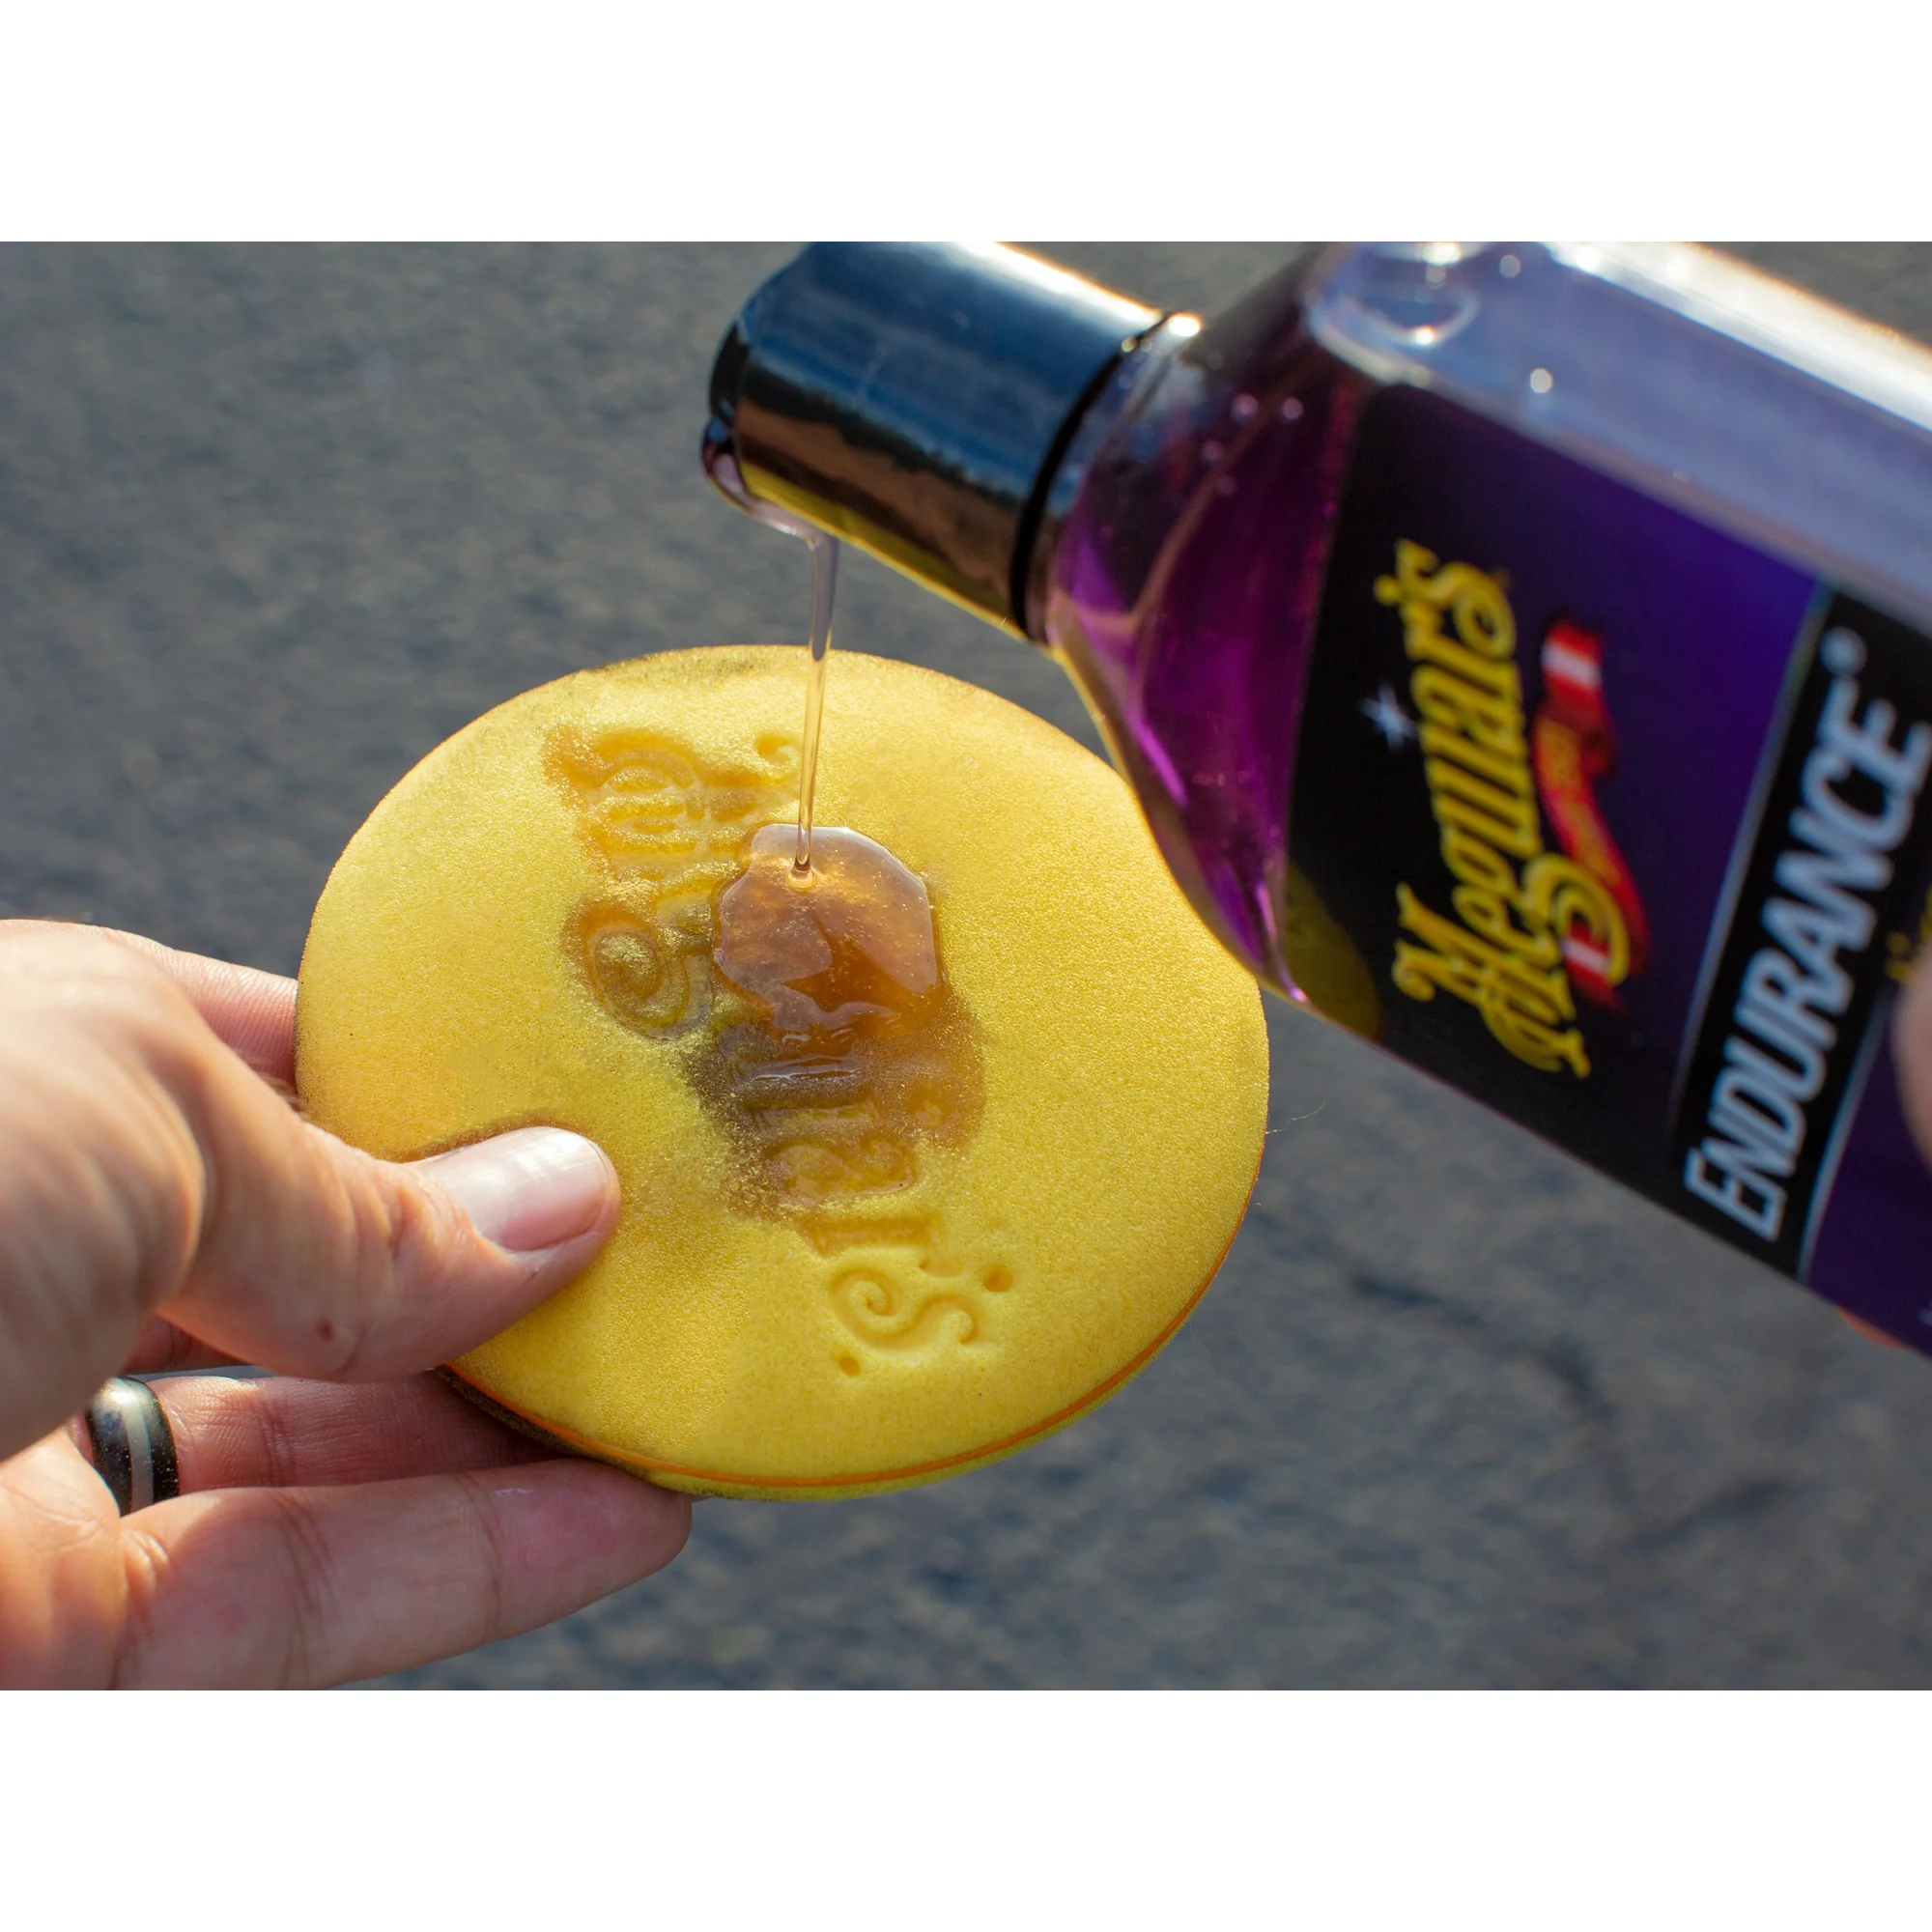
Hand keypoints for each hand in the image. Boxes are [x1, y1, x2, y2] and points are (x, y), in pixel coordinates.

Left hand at [0, 921, 688, 1685]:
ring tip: (670, 1397)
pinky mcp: (50, 1650)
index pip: (284, 1076)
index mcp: (33, 1080)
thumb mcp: (128, 1105)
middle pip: (319, 1273)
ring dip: (514, 1430)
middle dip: (499, 1273)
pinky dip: (474, 1560)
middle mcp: (31, 1267)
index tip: (595, 1121)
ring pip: (327, 1450)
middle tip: (664, 1273)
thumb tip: (557, 1206)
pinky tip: (613, 1517)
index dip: (444, 1097)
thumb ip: (359, 1190)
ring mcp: (35, 1466)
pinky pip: (300, 1599)